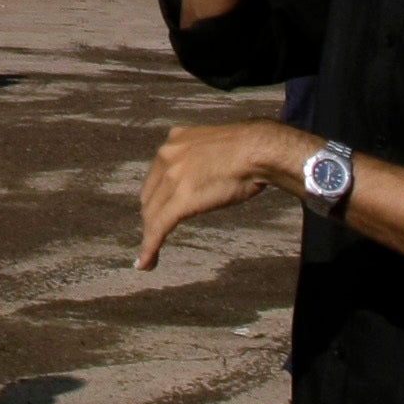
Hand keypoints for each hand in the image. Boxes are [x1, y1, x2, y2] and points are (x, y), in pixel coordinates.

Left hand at [139, 120, 304, 268]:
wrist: (257, 149)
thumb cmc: (250, 149)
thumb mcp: (216, 147)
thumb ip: (203, 159)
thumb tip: (208, 172)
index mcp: (175, 141)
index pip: (156, 176)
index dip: (155, 199)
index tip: (158, 213)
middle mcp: (167, 155)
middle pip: (150, 196)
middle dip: (150, 219)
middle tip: (154, 237)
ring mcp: (172, 177)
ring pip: (152, 214)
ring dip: (149, 237)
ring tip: (148, 259)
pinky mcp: (181, 199)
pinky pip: (159, 227)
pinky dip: (150, 247)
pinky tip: (146, 262)